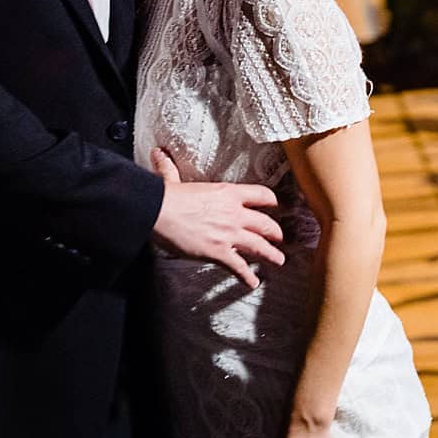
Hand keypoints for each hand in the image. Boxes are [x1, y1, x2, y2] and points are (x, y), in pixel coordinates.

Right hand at [148, 146, 285, 288]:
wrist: (158, 212)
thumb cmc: (165, 197)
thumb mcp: (172, 180)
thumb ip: (170, 169)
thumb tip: (158, 154)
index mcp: (227, 193)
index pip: (261, 195)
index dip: (271, 201)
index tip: (276, 206)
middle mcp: (234, 214)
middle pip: (266, 224)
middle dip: (275, 233)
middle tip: (279, 238)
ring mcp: (229, 234)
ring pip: (260, 247)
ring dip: (271, 255)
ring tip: (278, 260)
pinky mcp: (219, 252)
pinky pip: (239, 267)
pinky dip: (247, 277)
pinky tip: (252, 283)